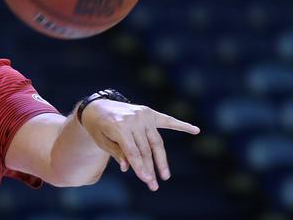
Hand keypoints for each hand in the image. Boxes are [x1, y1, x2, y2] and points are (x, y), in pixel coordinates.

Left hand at [80, 99, 199, 190]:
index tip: (146, 181)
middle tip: (154, 186)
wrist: (97, 106)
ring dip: (161, 160)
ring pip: (156, 142)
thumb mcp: (102, 141)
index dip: (140, 167)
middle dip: (150, 168)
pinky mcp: (148, 112)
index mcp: (119, 126)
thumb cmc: (98, 127)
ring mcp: (142, 115)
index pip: (133, 151)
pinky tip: (195, 130)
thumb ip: (116, 153)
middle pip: (146, 149)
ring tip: (165, 175)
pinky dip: (181, 125)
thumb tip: (128, 167)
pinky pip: (167, 121)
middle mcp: (133, 119)